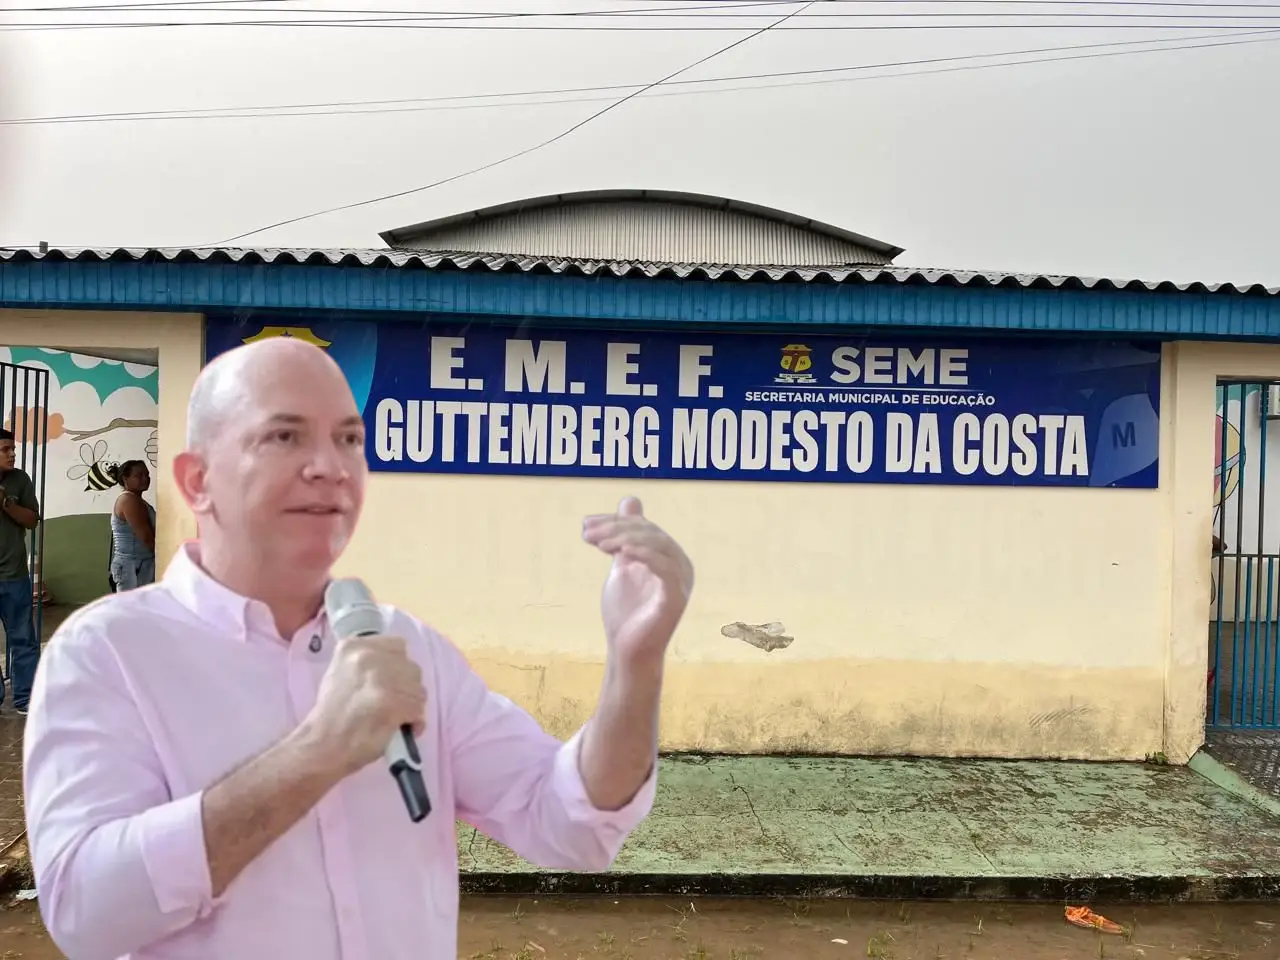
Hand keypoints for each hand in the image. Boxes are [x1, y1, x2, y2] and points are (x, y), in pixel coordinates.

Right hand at [303, 634, 425, 777]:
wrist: (321, 746)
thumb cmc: (331, 714)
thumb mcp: (341, 672)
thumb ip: (368, 662)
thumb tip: (397, 667)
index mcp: (353, 646)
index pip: (396, 645)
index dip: (398, 666)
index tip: (392, 682)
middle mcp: (368, 656)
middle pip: (410, 667)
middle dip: (407, 687)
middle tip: (396, 703)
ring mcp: (382, 679)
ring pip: (418, 688)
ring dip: (413, 705)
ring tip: (398, 717)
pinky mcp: (393, 702)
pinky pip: (418, 708)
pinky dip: (415, 721)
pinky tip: (403, 729)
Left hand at [582, 497, 692, 667]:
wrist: (627, 650)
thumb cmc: (626, 611)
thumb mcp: (622, 565)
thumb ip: (626, 536)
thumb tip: (630, 500)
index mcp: (669, 555)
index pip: (643, 527)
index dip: (615, 522)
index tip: (586, 524)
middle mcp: (680, 565)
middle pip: (650, 533)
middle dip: (616, 528)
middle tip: (587, 532)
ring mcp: (681, 581)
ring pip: (657, 546)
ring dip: (625, 539)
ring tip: (599, 543)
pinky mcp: (676, 598)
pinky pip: (664, 569)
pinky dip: (644, 556)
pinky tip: (620, 553)